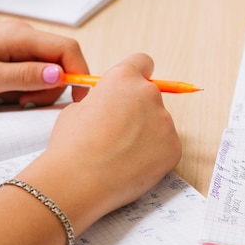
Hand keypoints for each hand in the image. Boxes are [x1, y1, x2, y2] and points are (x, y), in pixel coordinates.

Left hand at [0, 21, 89, 105]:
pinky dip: (25, 84)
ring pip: (46, 67)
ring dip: (35, 88)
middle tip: (27, 101)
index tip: (79, 96)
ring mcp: (17, 41)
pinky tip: (5, 91)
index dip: (79, 72)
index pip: (67, 48)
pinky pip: (31, 69)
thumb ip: (25, 75)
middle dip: (51, 86)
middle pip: (59, 60)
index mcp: (21, 35)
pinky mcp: (11, 50)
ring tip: (7, 96)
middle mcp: (23, 34)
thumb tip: (60, 76)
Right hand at [24, 54, 181, 232]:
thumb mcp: (76, 109)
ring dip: (145, 134)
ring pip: (158, 123)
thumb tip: (108, 106)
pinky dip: (153, 156)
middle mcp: (148, 93)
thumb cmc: (71, 145)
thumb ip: (100, 100)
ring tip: (120, 155)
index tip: (133, 87)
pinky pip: (166, 146)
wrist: (78, 182)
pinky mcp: (173, 147)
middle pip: (150, 96)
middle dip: (138, 110)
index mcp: (124, 78)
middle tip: (117, 133)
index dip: (136, 74)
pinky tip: (131, 167)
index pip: (142, 62)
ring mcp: (164, 120)